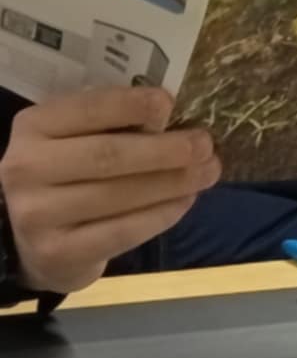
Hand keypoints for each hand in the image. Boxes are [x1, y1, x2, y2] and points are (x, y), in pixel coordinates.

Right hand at [0, 87, 218, 293]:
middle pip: (109, 155)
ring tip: (208, 172)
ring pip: (118, 195)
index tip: (171, 104)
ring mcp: (36, 215)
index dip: (135, 105)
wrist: (32, 235)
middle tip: (206, 145)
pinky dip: (161, 215)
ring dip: (174, 182)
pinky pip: (121, 231)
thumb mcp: (77, 134)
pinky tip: (185, 201)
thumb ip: (113, 120)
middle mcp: (25, 169)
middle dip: (167, 149)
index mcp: (34, 126)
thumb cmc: (68, 170)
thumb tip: (174, 112)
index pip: (91, 108)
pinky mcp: (56, 253)